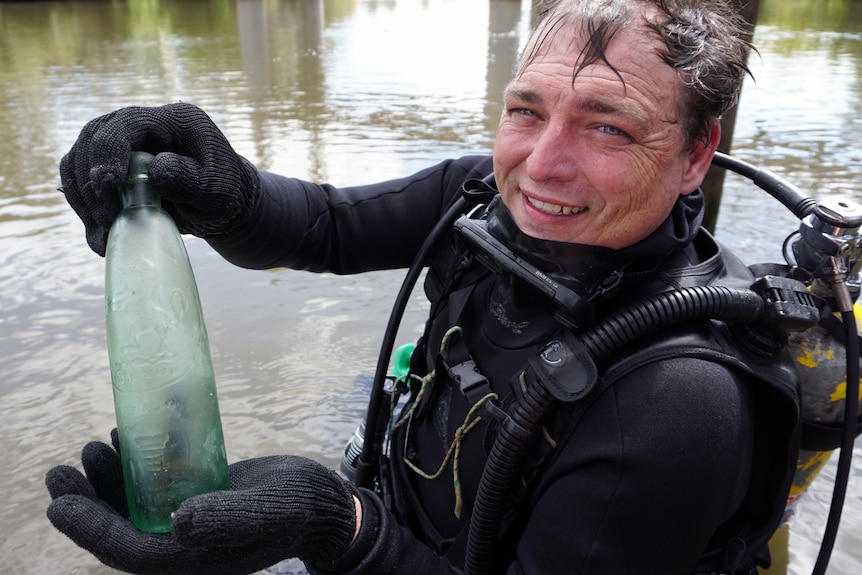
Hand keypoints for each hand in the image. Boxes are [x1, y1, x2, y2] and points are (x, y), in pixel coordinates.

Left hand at [45, 435, 356, 574]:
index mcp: (190, 558)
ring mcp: (188, 520)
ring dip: (108, 480)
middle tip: (60, 471)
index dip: (88, 528)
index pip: (126, 549)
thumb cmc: (296, 509)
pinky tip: (125, 438)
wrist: (320, 501)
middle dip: (86, 501)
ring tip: (91, 448)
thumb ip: (225, 519)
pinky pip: (157, 485)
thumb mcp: (265, 511)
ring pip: (133, 505)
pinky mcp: (196, 498)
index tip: (58, 505)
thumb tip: (177, 521)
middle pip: (119, 526)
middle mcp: (181, 543)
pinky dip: (138, 463)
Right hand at [59, 103, 258, 255]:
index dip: (108, 152)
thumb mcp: (215, 189)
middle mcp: (141, 125)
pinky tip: (100, 238)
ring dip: (83, 197)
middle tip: (106, 218)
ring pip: (80, 159)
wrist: (222, 208)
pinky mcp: (112, 167)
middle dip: (91, 179)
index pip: (126, 124)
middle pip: (93, 137)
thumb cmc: (223, 193)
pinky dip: (86, 209)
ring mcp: (122, 144)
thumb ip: (188, 178)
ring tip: (101, 232)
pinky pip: (83, 181)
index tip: (107, 186)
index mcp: (171, 120)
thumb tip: (154, 170)